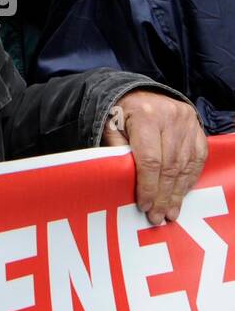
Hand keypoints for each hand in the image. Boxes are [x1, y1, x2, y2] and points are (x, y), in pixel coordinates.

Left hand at [102, 90, 206, 224]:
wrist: (142, 93)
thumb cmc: (122, 113)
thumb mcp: (110, 125)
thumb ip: (116, 150)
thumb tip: (124, 182)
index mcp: (145, 115)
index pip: (150, 159)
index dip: (148, 186)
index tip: (144, 206)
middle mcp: (171, 118)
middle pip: (169, 166)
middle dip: (163, 196)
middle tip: (157, 217)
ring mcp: (188, 123)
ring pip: (185, 166)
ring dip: (177, 193)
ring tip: (169, 212)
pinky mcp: (198, 130)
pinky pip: (197, 162)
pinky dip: (188, 181)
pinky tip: (180, 195)